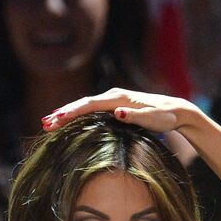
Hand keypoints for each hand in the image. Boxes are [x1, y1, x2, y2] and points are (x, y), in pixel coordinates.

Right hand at [42, 87, 201, 134]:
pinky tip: (68, 122)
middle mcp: (113, 96)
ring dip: (67, 114)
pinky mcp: (115, 106)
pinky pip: (91, 111)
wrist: (176, 111)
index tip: (56, 120)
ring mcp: (113, 100)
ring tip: (48, 123)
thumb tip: (117, 113)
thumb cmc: (165, 116)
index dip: (72, 112)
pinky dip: (78, 115)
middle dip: (63, 113)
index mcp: (118, 98)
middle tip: (44, 124)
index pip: (89, 105)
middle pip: (82, 104)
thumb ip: (135, 116)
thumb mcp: (152, 119)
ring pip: (85, 107)